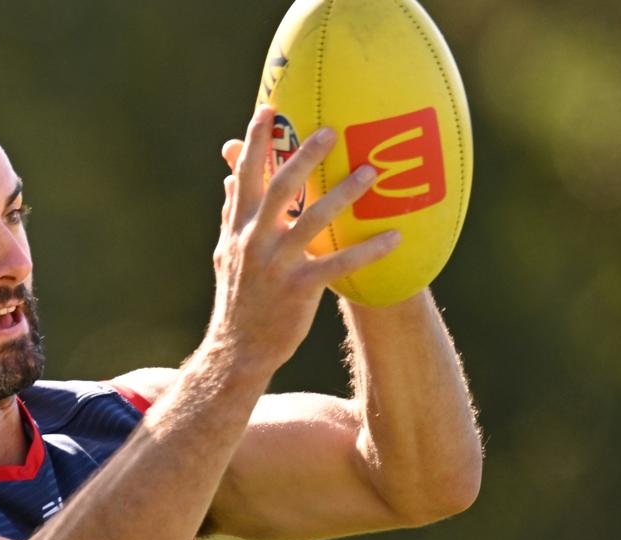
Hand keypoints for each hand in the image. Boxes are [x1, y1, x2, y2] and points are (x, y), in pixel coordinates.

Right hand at [205, 105, 398, 373]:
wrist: (237, 349)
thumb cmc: (238, 297)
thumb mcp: (225, 253)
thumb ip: (231, 213)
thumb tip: (229, 177)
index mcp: (237, 228)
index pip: (244, 177)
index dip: (254, 143)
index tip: (267, 110)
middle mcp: (254, 241)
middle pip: (278, 189)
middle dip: (303, 157)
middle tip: (330, 132)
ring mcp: (276, 265)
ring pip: (313, 221)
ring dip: (344, 194)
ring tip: (372, 172)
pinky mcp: (299, 290)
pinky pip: (339, 265)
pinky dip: (367, 251)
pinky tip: (394, 237)